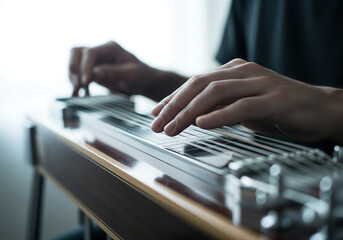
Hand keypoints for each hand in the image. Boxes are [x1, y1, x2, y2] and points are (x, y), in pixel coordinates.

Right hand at [69, 41, 174, 98]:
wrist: (143, 82)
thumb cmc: (141, 76)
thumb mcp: (131, 76)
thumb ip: (114, 73)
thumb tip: (95, 73)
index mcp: (111, 48)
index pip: (90, 53)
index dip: (85, 67)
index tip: (86, 82)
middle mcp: (100, 50)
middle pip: (77, 53)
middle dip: (75, 69)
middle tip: (79, 86)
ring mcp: (95, 59)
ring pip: (74, 61)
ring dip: (73, 76)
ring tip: (78, 91)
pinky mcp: (92, 69)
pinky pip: (78, 72)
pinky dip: (75, 82)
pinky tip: (77, 94)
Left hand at [150, 58, 342, 142]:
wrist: (319, 109)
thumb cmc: (279, 108)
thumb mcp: (243, 105)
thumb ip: (221, 106)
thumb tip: (193, 115)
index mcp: (234, 71)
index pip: (195, 82)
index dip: (173, 98)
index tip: (156, 112)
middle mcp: (243, 72)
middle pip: (199, 85)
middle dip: (174, 105)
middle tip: (157, 123)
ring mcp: (259, 83)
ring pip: (215, 93)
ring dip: (189, 112)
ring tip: (172, 128)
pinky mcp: (274, 99)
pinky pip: (241, 106)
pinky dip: (219, 115)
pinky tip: (202, 124)